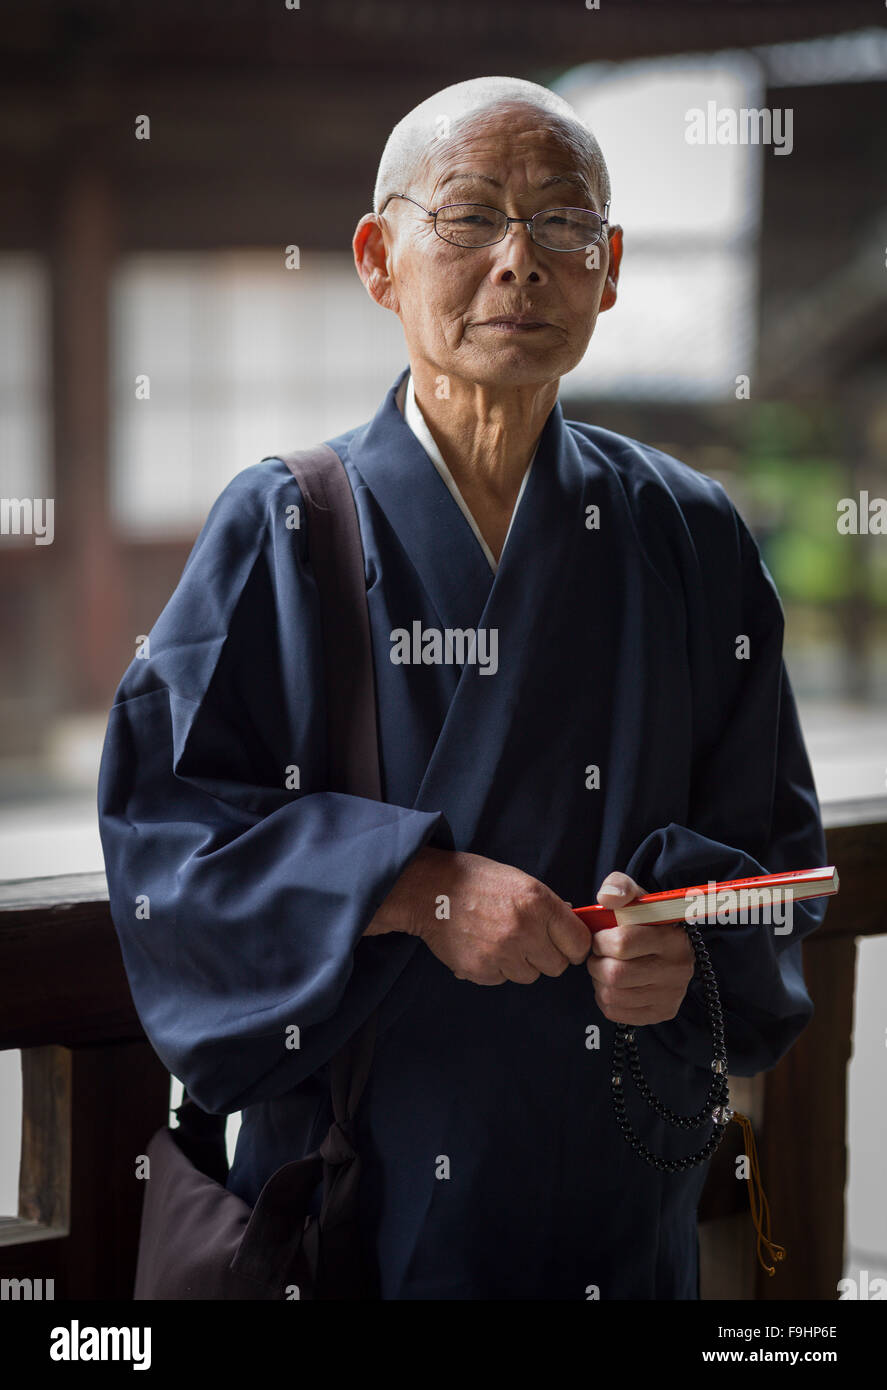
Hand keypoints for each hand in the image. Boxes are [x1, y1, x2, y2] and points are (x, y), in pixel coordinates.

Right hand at [369, 846, 590, 985]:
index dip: (574, 945)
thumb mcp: (518, 880)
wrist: (429, 890)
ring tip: (501, 941)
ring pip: (530, 976)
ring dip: (521, 963)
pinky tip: (484, 946)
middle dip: (547, 956)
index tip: (565, 944)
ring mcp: (502, 953)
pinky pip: (503, 979)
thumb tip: (570, 924)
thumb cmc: (475, 880)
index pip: (579, 943)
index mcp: (538, 903)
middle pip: (557, 966)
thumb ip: (547, 905)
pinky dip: (496, 968)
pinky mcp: (481, 970)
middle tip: (530, 942)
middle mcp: (524, 930)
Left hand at [585, 871, 694, 1024]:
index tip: (601, 937)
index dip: (600, 940)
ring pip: (611, 995)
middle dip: (596, 962)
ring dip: (598, 981)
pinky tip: (614, 984)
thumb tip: (606, 898)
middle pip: (615, 974)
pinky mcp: (661, 1013)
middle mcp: (676, 970)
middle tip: (599, 955)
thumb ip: (619, 886)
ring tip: (606, 967)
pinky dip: (605, 998)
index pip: (622, 943)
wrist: (668, 947)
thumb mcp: (636, 896)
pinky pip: (615, 1012)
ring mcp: (670, 995)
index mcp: (672, 938)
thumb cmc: (646, 920)